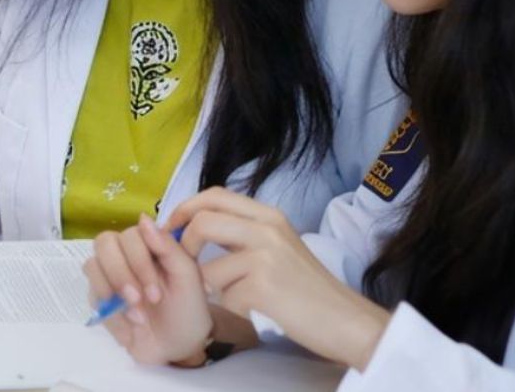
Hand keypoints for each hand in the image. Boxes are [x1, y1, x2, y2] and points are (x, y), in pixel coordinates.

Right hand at [86, 218, 215, 365]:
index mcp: (150, 245)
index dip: (139, 260)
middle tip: (141, 300)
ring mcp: (110, 275)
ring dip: (114, 292)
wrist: (178, 346)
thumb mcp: (187, 277)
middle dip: (122, 274)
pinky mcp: (99, 298)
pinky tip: (131, 326)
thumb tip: (143, 219)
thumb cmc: (187, 308)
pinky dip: (112, 313)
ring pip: (92, 265)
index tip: (156, 292)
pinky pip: (91, 295)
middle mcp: (126, 255)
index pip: (130, 234)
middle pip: (104, 242)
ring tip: (137, 316)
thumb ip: (168, 246)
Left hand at [171, 188, 393, 368]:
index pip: (215, 195)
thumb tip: (196, 226)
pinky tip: (256, 310)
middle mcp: (267, 229)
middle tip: (181, 263)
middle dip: (182, 244)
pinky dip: (232, 308)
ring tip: (238, 296)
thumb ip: (243, 234)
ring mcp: (265, 257)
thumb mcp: (279, 246)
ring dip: (212, 288)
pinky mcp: (262, 287)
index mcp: (270, 216)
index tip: (171, 228)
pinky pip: (223, 298)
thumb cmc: (307, 288)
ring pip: (207, 267)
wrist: (342, 318)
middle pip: (202, 221)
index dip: (185, 208)